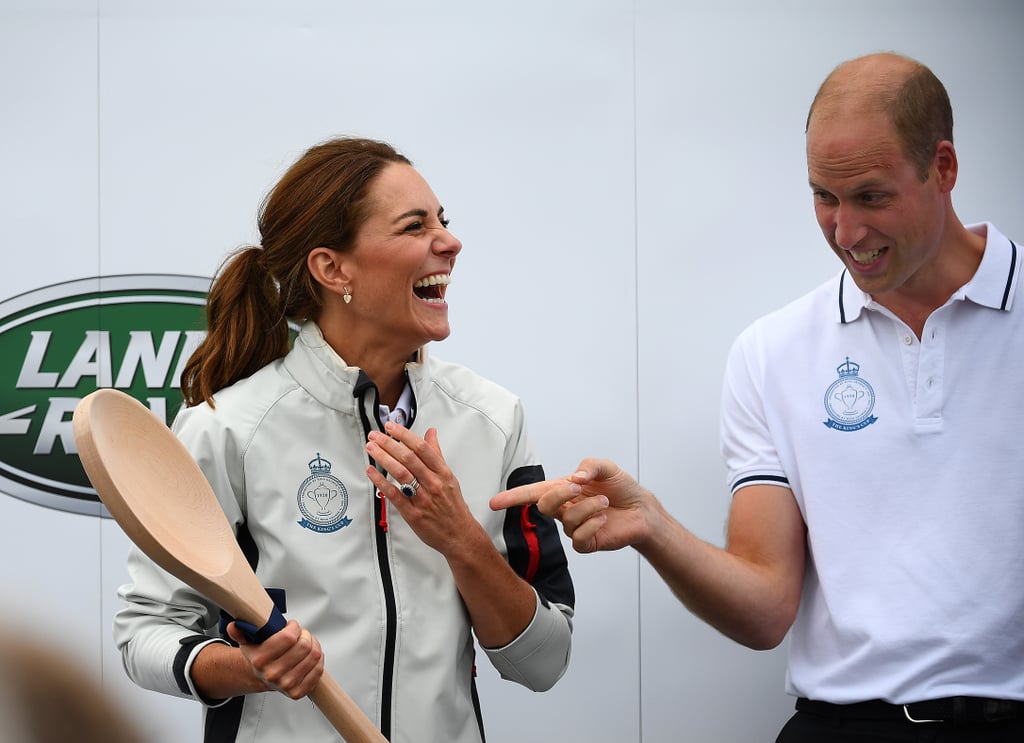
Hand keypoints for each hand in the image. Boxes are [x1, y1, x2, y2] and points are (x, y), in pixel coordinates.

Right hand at [226, 619, 323, 699]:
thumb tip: (234, 626)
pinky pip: (318, 670)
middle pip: (303, 645)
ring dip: (313, 645)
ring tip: (306, 643)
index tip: (292, 626)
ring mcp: (285, 684)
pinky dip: (318, 660)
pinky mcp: (298, 692)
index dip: (294, 627)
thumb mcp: (249, 641)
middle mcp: (272, 674)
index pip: (288, 637)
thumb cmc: (261, 656)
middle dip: (305, 634)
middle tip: (300, 634)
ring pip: (314, 655)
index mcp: (260, 660)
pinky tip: (310, 656)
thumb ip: (241, 631)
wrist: (263, 677)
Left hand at [365, 423, 480, 553]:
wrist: (459, 534)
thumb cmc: (453, 506)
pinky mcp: (413, 513)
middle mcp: (433, 484)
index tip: (392, 427)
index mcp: (443, 473)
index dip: (405, 435)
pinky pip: (394, 495)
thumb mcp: (449, 477)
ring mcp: (423, 499)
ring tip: (371, 448)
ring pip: (401, 473)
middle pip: (409, 458)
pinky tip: (372, 472)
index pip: (422, 448)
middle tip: (375, 435)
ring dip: (383, 458)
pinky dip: (381, 482)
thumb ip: (437, 454)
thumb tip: (431, 433)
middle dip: (389, 443)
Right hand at [489, 458, 652, 553]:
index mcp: (563, 490)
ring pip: (567, 520)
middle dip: (559, 494)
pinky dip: (592, 524)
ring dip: (587, 507)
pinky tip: (604, 518)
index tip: (494, 502)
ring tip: (604, 502)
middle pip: (544, 505)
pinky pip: (579, 538)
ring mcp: (574, 527)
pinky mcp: (587, 542)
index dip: (512, 497)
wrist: (642, 509)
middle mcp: (564, 509)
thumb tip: (576, 477)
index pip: (532, 493)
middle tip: (578, 487)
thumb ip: (590, 466)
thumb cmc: (621, 487)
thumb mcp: (607, 467)